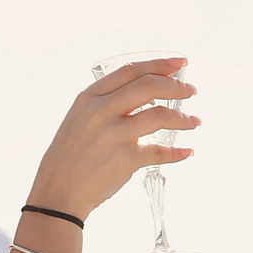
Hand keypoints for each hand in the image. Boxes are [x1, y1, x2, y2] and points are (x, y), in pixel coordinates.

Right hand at [30, 58, 197, 219]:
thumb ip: (107, 104)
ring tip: (194, 122)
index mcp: (90, 97)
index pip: (130, 71)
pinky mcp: (125, 159)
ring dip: (182, 119)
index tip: (179, 62)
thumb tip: (142, 96)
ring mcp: (114, 135)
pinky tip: (187, 152)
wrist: (59, 190)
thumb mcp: (80, 118)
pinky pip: (159, 151)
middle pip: (149, 87)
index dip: (159, 64)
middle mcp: (101, 111)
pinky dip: (177, 152)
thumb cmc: (71, 155)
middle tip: (191, 91)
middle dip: (176, 87)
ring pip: (159, 115)